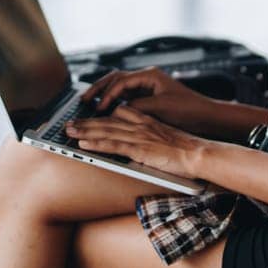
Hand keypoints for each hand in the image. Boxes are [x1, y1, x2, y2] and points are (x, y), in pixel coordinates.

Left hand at [65, 106, 208, 177]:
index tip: (86, 116)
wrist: (199, 153)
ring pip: (106, 130)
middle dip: (86, 122)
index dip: (100, 115)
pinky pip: (113, 144)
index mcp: (147, 120)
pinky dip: (97, 143)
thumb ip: (150, 136)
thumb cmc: (186, 149)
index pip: (118, 114)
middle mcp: (140, 125)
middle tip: (68, 123)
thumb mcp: (165, 137)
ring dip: (85, 130)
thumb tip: (136, 142)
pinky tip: (84, 143)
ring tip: (68, 131)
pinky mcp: (140, 149)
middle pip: (107, 121)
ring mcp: (139, 136)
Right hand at [83, 67, 219, 134]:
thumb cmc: (189, 110)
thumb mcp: (161, 108)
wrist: (208, 117)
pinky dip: (114, 101)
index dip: (107, 95)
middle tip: (83, 100)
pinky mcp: (149, 97)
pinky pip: (126, 96)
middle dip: (98, 89)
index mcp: (150, 75)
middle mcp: (147, 78)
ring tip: (90, 103)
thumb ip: (137, 107)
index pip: (120, 81)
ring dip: (104, 94)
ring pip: (118, 86)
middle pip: (115, 78)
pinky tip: (106, 110)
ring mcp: (147, 87)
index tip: (99, 108)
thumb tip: (117, 110)